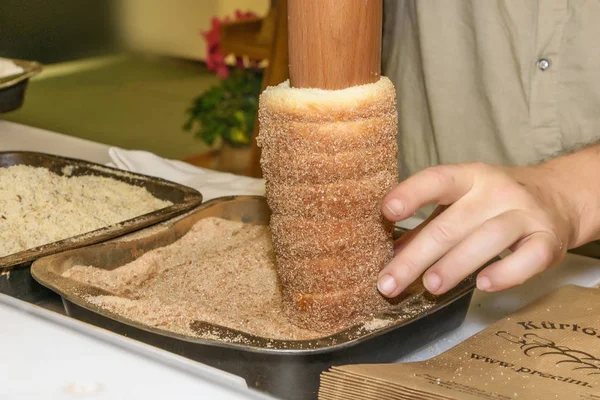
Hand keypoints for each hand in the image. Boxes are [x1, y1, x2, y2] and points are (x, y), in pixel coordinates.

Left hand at [377, 162, 578, 296]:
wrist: (559, 198)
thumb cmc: (495, 203)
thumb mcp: (460, 204)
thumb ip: (428, 227)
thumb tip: (392, 256)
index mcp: (469, 178)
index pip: (438, 180)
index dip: (412, 194)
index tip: (386, 211)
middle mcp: (497, 191)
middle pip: (452, 223)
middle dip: (416, 256)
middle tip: (389, 283)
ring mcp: (525, 214)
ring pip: (487, 239)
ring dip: (455, 265)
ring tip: (430, 286)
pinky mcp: (548, 240)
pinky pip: (528, 258)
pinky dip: (506, 273)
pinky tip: (484, 285)